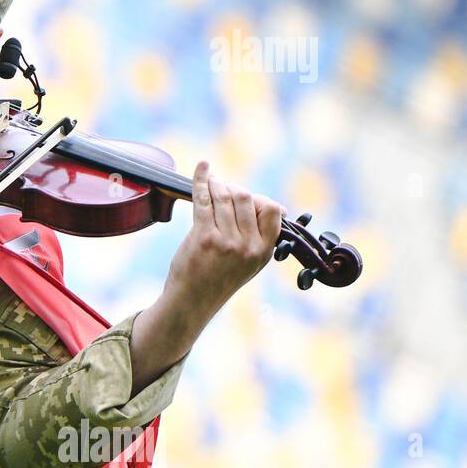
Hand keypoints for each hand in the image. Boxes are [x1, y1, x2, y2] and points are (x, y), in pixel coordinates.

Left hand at [165, 160, 284, 318]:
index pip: (272, 209)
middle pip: (246, 198)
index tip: (243, 198)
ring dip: (216, 183)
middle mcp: (248, 245)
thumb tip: (275, 206)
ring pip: (224, 196)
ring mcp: (226, 241)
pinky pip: (203, 199)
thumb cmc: (218, 278)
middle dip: (233, 187)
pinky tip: (202, 167)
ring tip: (211, 180)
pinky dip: (201, 179)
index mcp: (264, 250)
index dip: (257, 198)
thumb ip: (261, 236)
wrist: (192, 300)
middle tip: (221, 188)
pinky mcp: (203, 237)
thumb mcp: (250, 262)